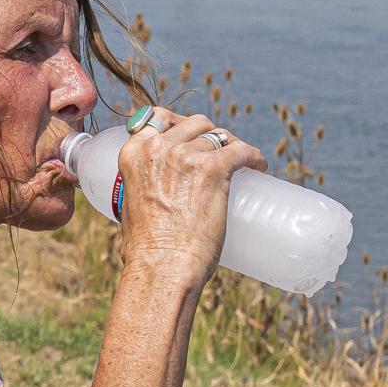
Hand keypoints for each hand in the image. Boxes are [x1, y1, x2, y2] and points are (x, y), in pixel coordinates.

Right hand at [111, 105, 266, 295]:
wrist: (161, 268)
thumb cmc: (145, 252)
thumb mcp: (129, 210)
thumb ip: (136, 198)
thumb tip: (145, 213)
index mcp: (134, 154)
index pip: (157, 118)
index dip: (178, 122)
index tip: (190, 135)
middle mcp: (158, 148)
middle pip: (194, 124)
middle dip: (209, 134)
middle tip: (220, 152)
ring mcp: (186, 156)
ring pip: (219, 136)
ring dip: (232, 145)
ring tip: (242, 161)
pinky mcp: (213, 169)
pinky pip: (241, 151)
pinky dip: (253, 156)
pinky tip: (258, 164)